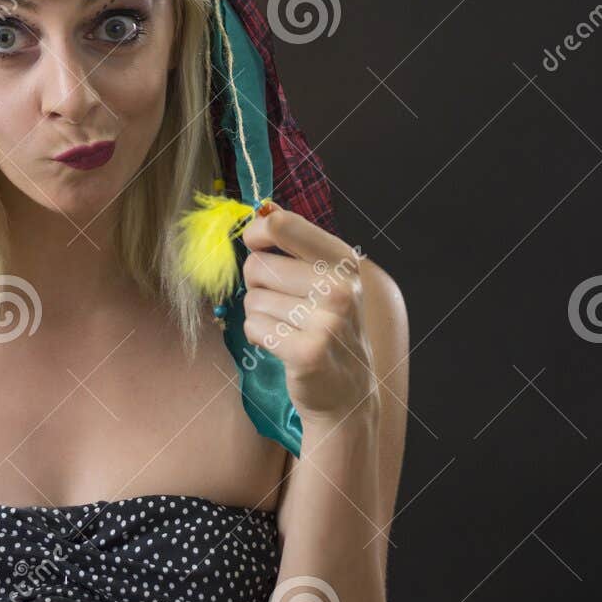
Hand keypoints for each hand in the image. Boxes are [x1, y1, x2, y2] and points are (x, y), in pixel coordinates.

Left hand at [238, 202, 376, 426]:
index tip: (257, 246)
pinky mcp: (307, 353)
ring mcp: (327, 322)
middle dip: (257, 285)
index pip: (282, 224)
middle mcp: (341, 288)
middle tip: (281, 303)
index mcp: (343, 261)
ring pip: (252, 300)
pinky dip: (259, 337)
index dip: (256, 233)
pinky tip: (282, 344)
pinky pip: (254, 329)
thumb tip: (264, 210)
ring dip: (259, 314)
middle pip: (257, 266)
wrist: (349, 392)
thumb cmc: (328, 326)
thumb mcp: (326, 278)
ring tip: (287, 327)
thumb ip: (297, 244)